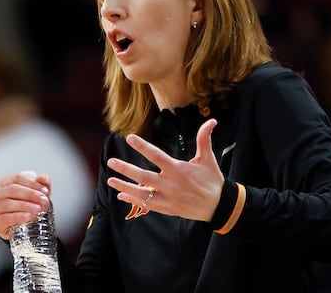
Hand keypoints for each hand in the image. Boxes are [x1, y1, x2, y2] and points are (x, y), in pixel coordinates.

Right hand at [0, 171, 51, 239]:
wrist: (21, 228)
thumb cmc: (26, 208)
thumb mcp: (37, 194)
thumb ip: (42, 184)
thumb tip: (43, 178)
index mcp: (3, 182)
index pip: (17, 178)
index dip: (32, 183)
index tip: (45, 190)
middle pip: (12, 189)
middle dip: (31, 194)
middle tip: (43, 200)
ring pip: (7, 204)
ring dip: (25, 206)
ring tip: (37, 209)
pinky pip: (5, 218)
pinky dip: (17, 217)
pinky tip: (27, 216)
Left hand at [106, 119, 223, 221]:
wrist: (220, 207)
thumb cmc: (212, 181)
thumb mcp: (208, 159)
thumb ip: (204, 139)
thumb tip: (211, 121)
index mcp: (179, 170)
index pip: (157, 156)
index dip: (142, 146)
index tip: (129, 138)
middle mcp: (171, 185)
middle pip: (144, 177)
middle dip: (126, 169)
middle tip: (111, 162)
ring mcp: (168, 199)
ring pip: (142, 194)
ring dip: (125, 187)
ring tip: (110, 180)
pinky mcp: (167, 209)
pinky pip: (147, 205)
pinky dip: (133, 200)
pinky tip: (121, 195)